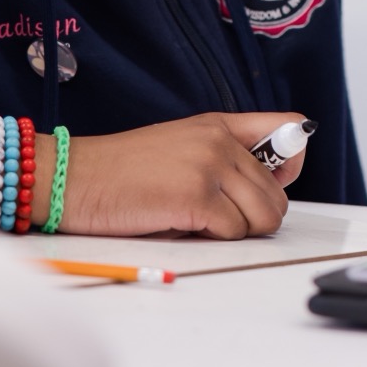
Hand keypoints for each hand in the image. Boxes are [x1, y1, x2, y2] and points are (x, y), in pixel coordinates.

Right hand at [43, 111, 309, 237]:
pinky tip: (184, 229)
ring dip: (237, 233)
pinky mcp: (196, 197)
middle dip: (257, 218)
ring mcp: (210, 167)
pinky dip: (213, 242)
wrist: (72, 178)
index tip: (278, 183)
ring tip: (201, 226)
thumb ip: (223, 159)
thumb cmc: (119, 173)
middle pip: (277, 192)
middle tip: (220, 223)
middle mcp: (219, 141)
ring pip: (262, 216)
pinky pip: (233, 233)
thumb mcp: (180, 149)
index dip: (293, 163)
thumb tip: (268, 190)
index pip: (290, 128)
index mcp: (218, 124)